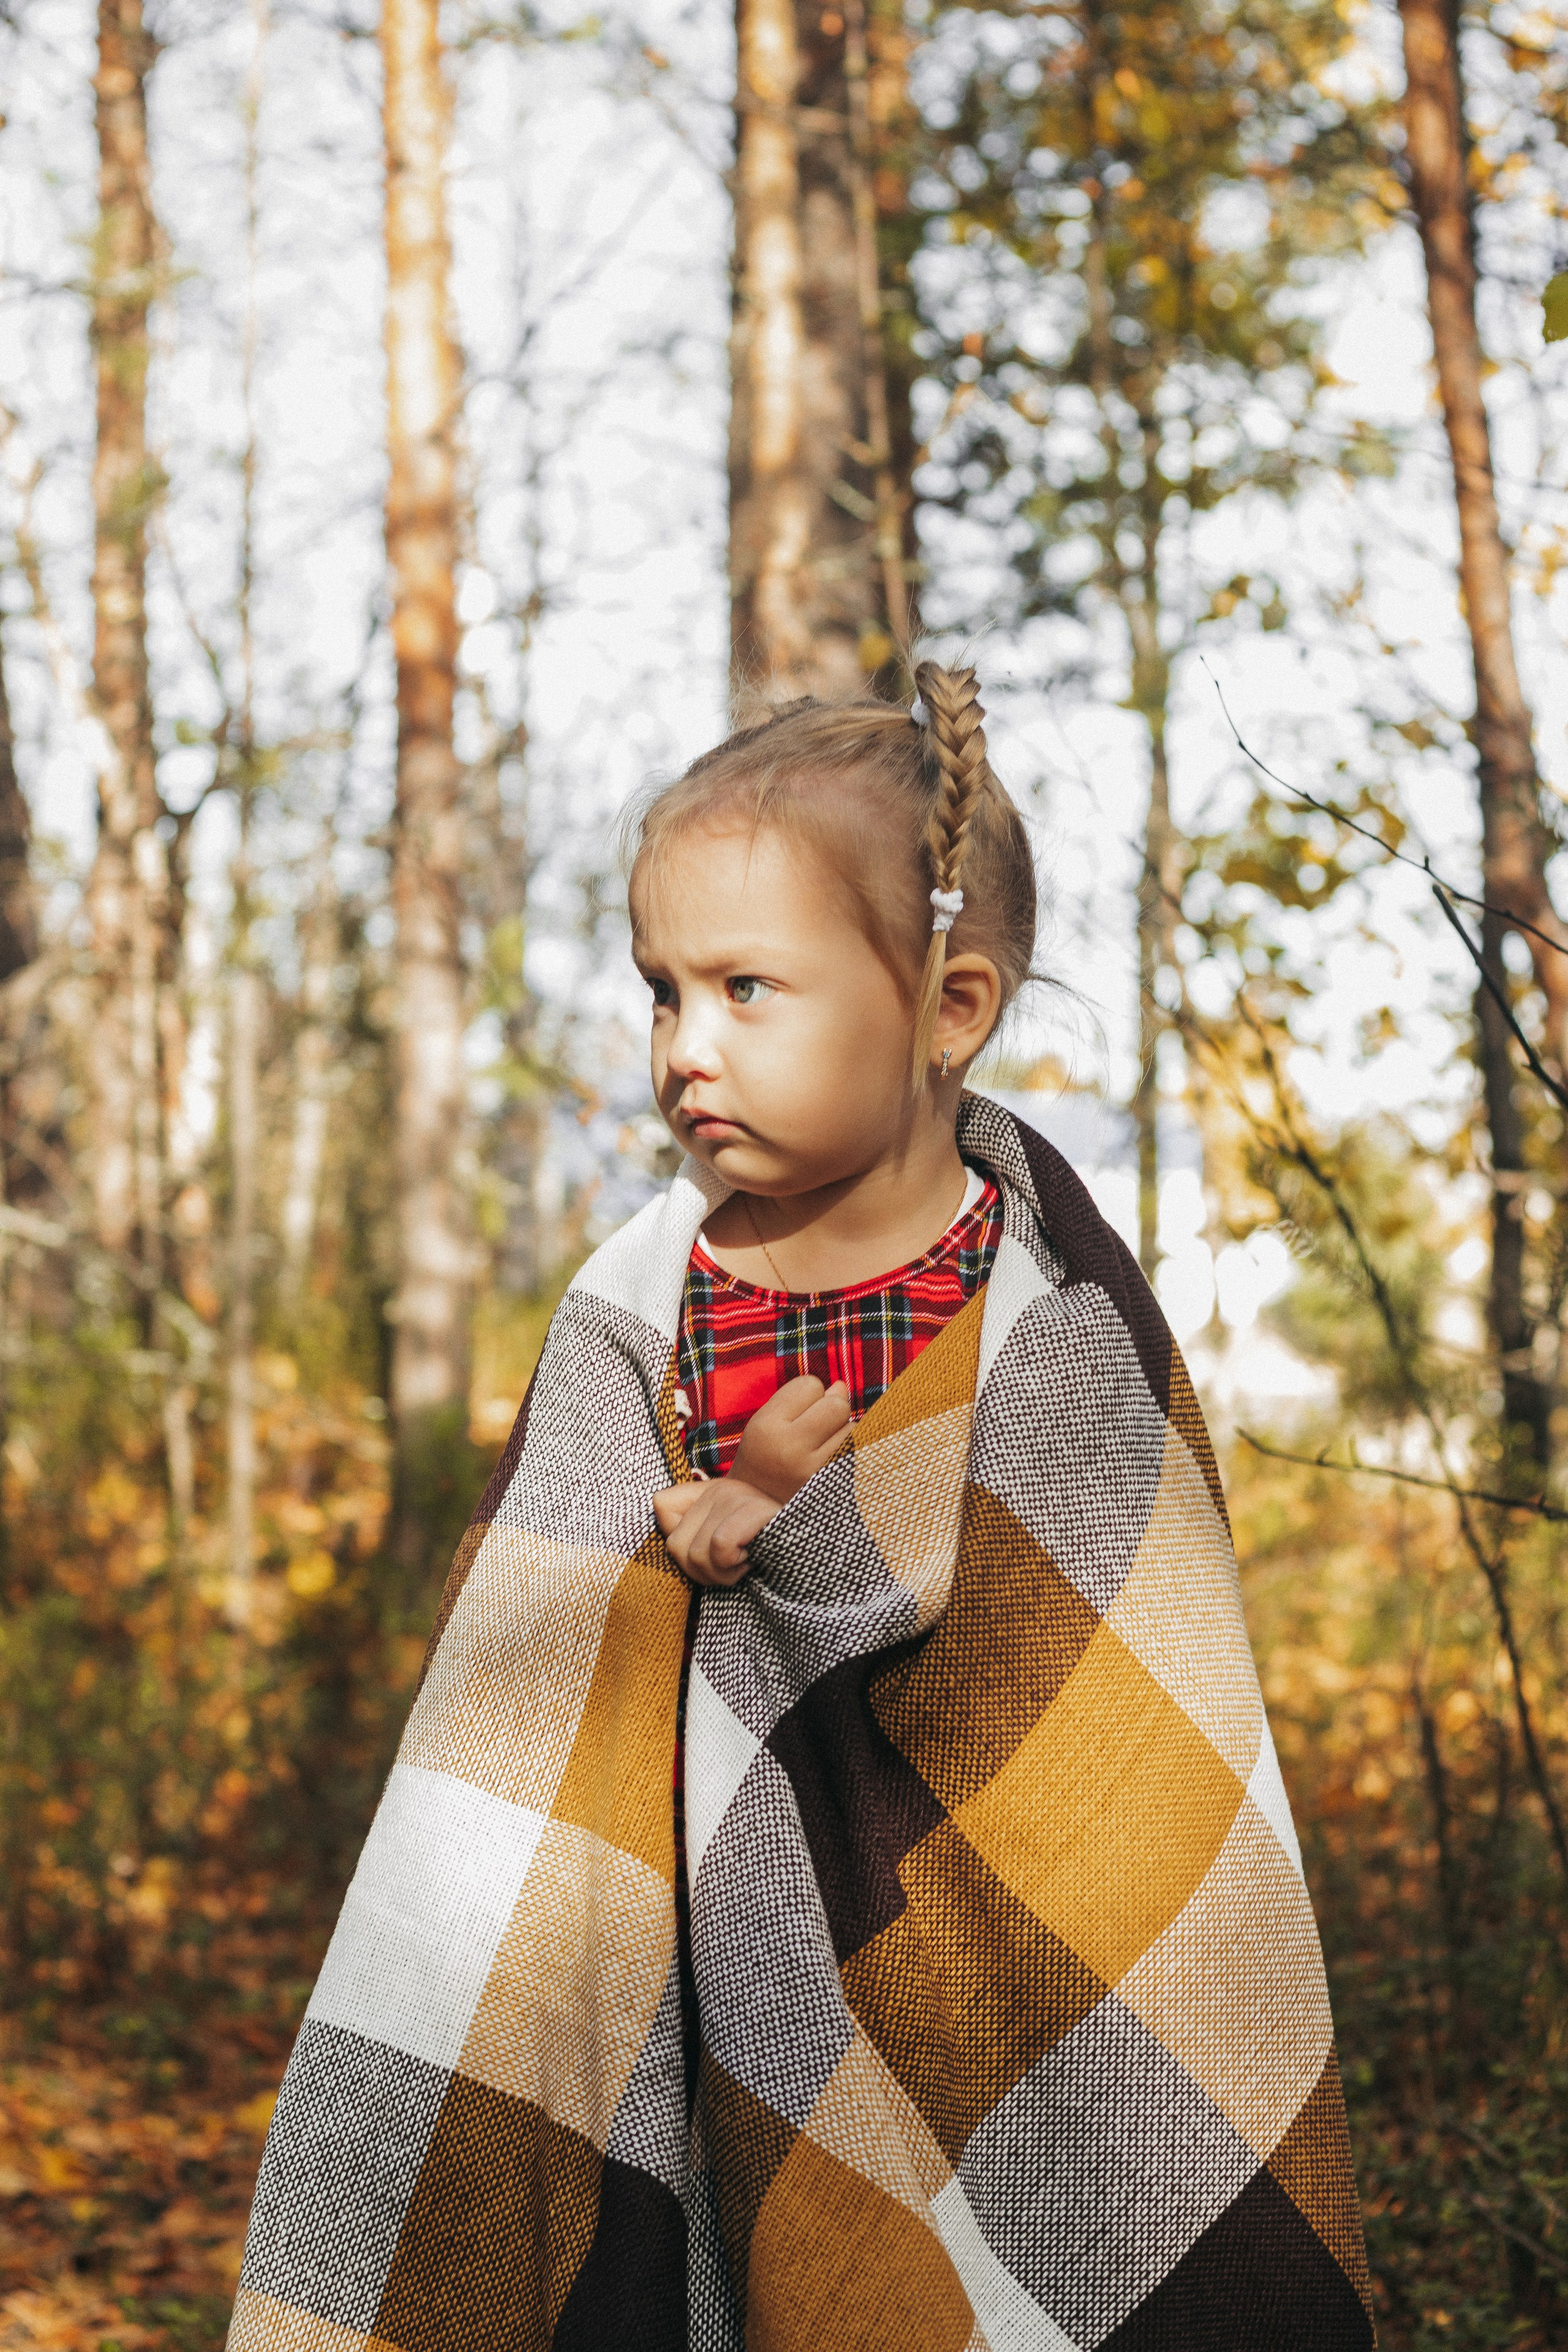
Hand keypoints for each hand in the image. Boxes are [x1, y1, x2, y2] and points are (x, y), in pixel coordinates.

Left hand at [653, 1477, 779, 1586]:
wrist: (812, 1557)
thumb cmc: (763, 1558)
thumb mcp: (721, 1548)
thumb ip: (689, 1534)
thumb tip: (662, 1520)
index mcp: (709, 1492)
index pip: (660, 1504)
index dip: (678, 1543)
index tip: (711, 1553)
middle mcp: (720, 1488)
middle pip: (675, 1546)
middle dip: (702, 1573)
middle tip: (733, 1567)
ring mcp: (738, 1495)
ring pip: (696, 1554)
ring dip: (722, 1575)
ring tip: (746, 1563)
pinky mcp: (756, 1509)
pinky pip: (720, 1548)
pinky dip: (735, 1567)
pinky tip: (754, 1560)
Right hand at [731, 1374, 851, 1503]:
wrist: (757, 1511)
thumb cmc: (765, 1457)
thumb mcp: (768, 1423)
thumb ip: (801, 1400)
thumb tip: (842, 1386)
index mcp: (765, 1427)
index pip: (810, 1385)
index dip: (807, 1396)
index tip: (794, 1414)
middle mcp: (788, 1449)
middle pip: (837, 1404)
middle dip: (830, 1410)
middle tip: (812, 1430)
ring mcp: (813, 1471)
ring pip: (852, 1428)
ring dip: (842, 1432)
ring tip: (818, 1449)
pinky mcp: (832, 1488)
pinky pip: (857, 1453)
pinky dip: (850, 1451)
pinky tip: (831, 1462)